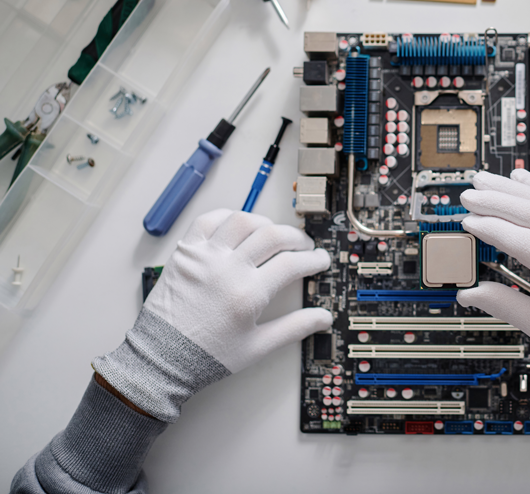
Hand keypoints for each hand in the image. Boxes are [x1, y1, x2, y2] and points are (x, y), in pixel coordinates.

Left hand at [93, 209, 331, 421]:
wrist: (160, 359)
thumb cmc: (205, 356)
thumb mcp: (257, 347)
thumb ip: (294, 328)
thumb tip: (322, 319)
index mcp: (247, 294)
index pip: (292, 263)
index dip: (313, 259)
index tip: (319, 260)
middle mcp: (226, 270)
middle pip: (272, 235)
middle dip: (296, 238)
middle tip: (302, 246)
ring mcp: (203, 258)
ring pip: (242, 221)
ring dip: (264, 223)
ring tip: (272, 234)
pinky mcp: (184, 254)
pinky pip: (207, 221)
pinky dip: (227, 217)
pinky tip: (238, 227)